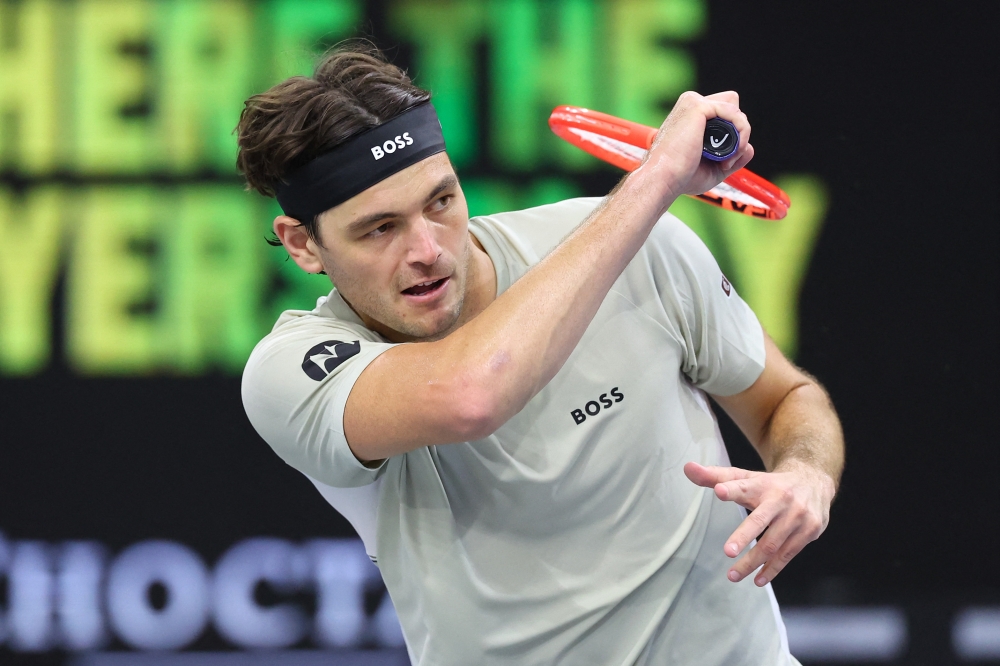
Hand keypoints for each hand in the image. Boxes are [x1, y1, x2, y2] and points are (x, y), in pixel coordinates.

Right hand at [642, 91, 754, 208]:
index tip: (723, 162)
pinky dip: (741, 133)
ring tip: (726, 159)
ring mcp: (694, 102)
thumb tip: (750, 148)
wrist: (663, 179)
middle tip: (726, 158)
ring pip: (736, 109)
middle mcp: (691, 104)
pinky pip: (735, 113)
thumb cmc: (681, 176)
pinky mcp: (699, 106)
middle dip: (736, 130)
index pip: (724, 113)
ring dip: (740, 136)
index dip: (731, 134)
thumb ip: (733, 156)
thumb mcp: (714, 167)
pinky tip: (732, 151)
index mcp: (690, 115)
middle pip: (732, 104)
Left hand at [683, 460, 835, 585]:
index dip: (731, 489)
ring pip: (773, 543)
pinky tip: (758, 579)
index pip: (743, 485)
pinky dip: (772, 569)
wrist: (814, 481)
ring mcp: (797, 517)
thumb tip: (687, 468)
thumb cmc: (771, 484)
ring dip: (752, 562)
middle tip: (727, 551)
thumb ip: (715, 476)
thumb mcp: (745, 477)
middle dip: (744, 536)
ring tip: (733, 575)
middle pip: (760, 520)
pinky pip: (788, 554)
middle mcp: (781, 500)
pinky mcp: (809, 532)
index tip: (719, 491)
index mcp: (762, 484)